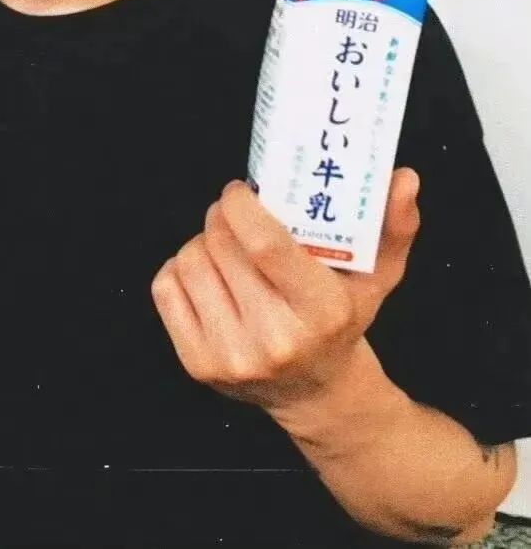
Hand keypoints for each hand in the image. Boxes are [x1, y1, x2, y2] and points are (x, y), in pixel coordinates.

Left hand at [150, 168, 420, 414]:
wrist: (314, 393)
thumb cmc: (343, 321)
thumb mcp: (377, 276)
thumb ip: (395, 225)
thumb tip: (404, 178)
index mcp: (321, 311)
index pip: (264, 243)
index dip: (241, 205)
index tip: (241, 190)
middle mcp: (274, 339)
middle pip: (221, 245)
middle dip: (223, 217)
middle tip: (237, 215)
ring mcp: (231, 356)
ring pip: (190, 261)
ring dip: (204, 242)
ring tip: (228, 249)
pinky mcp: (197, 364)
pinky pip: (165, 287)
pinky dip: (181, 270)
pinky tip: (209, 276)